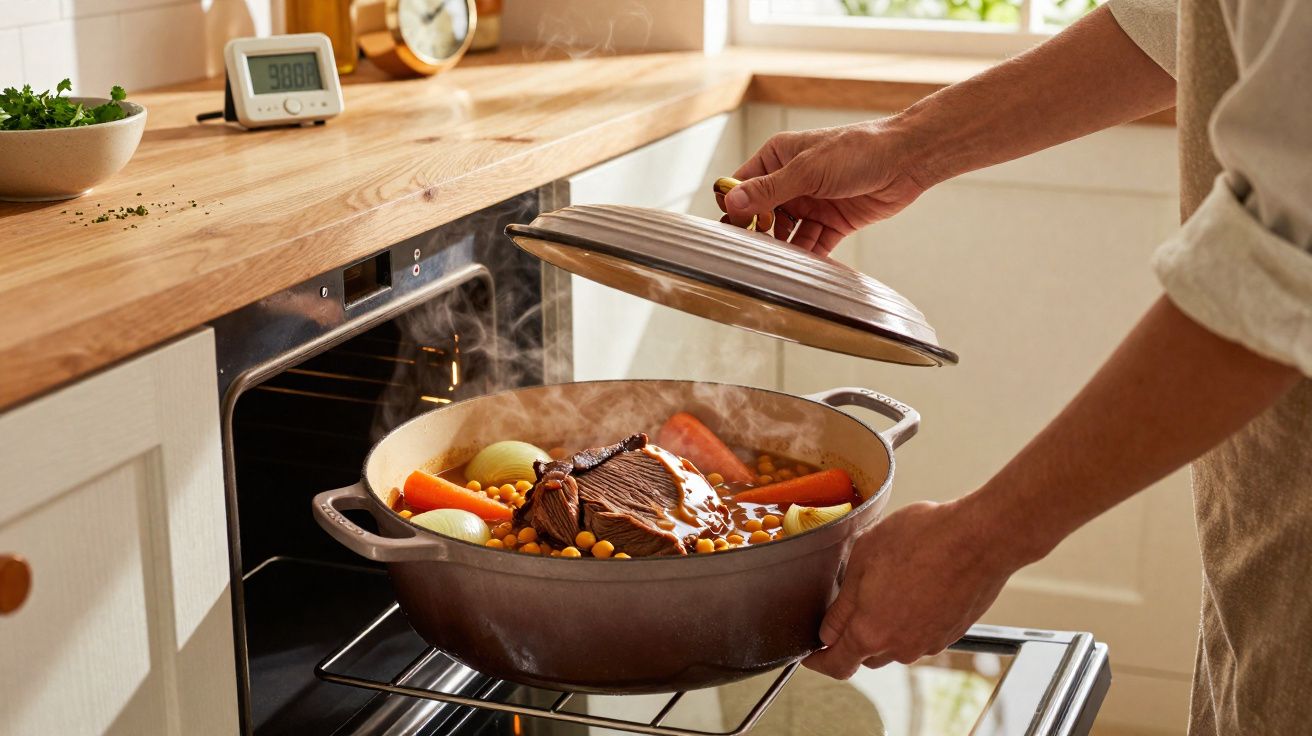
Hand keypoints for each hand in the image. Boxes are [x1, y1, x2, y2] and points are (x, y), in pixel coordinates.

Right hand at [716, 118, 931, 255]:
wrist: (905, 160)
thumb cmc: (856, 151)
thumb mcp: (807, 170)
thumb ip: (769, 189)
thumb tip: (731, 201)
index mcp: (778, 158)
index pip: (743, 185)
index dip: (736, 207)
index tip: (733, 230)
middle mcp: (792, 181)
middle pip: (762, 214)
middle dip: (757, 234)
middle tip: (751, 255)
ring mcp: (812, 203)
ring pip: (787, 234)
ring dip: (782, 249)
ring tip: (776, 267)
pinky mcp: (832, 222)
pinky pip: (813, 244)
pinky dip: (808, 257)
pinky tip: (802, 271)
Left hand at [804, 498, 1021, 677]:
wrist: (980, 537)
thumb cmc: (923, 539)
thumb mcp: (862, 559)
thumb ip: (842, 603)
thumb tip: (830, 629)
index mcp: (870, 632)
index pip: (837, 664)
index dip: (818, 661)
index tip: (812, 655)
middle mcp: (900, 646)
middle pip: (865, 654)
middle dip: (853, 636)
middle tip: (853, 601)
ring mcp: (929, 643)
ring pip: (894, 644)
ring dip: (885, 625)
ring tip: (891, 583)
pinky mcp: (951, 634)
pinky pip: (919, 634)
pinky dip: (911, 619)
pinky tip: (916, 585)